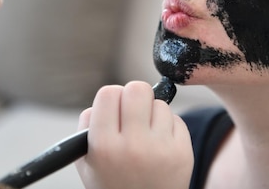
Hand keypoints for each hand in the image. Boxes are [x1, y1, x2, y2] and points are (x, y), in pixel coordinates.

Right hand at [76, 81, 193, 188]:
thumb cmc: (112, 183)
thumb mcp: (86, 160)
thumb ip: (88, 124)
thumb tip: (110, 96)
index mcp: (104, 146)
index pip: (108, 93)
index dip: (112, 98)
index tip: (114, 107)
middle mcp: (133, 146)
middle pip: (137, 89)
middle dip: (134, 97)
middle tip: (133, 111)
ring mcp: (160, 150)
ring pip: (159, 104)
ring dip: (152, 114)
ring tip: (146, 134)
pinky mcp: (182, 153)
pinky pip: (177, 119)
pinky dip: (168, 127)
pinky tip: (160, 144)